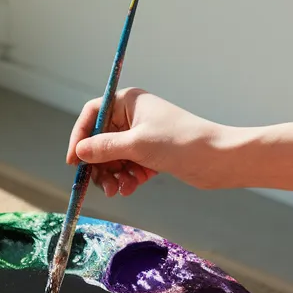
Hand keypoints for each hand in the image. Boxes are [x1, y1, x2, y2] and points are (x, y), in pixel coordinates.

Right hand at [67, 88, 237, 195]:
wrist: (218, 159)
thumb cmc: (180, 142)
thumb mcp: (137, 145)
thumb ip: (104, 148)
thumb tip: (79, 152)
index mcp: (128, 102)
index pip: (93, 114)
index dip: (80, 136)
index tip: (74, 161)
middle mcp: (132, 117)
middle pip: (100, 140)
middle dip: (99, 164)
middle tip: (102, 186)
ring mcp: (141, 136)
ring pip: (112, 157)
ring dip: (112, 175)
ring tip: (118, 190)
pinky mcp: (150, 154)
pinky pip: (127, 167)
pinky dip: (126, 178)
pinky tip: (131, 188)